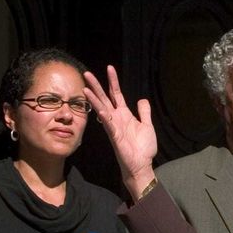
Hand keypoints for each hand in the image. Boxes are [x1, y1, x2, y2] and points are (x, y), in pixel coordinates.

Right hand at [83, 66, 157, 199]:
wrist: (142, 164)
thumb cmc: (143, 148)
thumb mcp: (147, 125)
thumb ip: (144, 112)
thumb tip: (142, 99)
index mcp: (124, 115)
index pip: (117, 94)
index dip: (113, 82)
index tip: (109, 68)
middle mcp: (116, 119)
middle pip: (105, 98)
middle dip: (97, 86)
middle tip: (87, 73)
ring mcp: (114, 127)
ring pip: (102, 109)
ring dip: (94, 99)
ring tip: (86, 88)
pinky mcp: (115, 136)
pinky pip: (108, 124)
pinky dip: (104, 116)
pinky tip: (99, 108)